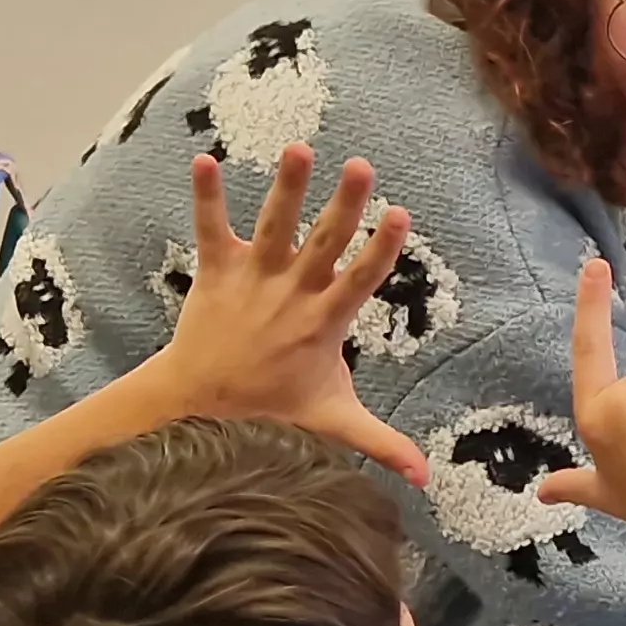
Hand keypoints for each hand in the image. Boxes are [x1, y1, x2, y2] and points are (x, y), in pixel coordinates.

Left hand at [151, 146, 428, 483]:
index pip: (361, 279)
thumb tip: (426, 479)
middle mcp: (292, 293)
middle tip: (360, 164)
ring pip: (273, 225)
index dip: (381, 247)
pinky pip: (209, 227)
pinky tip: (203, 158)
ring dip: (286, 186)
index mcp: (324, 322)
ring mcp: (253, 279)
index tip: (401, 212)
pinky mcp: (216, 271)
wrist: (199, 404)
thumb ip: (381, 444)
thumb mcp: (333, 422)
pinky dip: (205, 195)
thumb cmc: (272, 410)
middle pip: (324, 241)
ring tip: (298, 146)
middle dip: (343, 203)